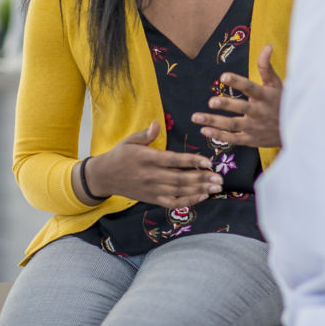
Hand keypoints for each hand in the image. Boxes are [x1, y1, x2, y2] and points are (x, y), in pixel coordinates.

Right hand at [84, 120, 222, 208]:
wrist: (104, 177)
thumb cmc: (120, 155)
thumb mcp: (130, 141)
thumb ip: (146, 134)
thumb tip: (157, 123)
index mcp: (147, 159)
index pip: (173, 160)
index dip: (192, 161)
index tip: (209, 161)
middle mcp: (151, 176)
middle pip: (180, 179)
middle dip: (201, 178)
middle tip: (220, 178)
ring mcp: (152, 189)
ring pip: (179, 191)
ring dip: (199, 190)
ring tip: (216, 187)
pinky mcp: (152, 199)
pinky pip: (172, 203)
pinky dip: (188, 201)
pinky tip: (202, 197)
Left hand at [192, 43, 282, 147]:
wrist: (296, 130)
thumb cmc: (282, 102)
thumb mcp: (276, 84)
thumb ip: (266, 66)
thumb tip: (268, 45)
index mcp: (265, 96)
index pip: (250, 87)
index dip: (237, 82)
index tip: (224, 76)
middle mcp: (259, 112)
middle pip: (240, 108)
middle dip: (225, 105)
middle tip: (211, 102)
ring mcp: (254, 127)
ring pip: (232, 124)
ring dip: (214, 121)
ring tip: (196, 117)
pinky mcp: (251, 139)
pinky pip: (233, 139)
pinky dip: (219, 136)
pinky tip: (204, 130)